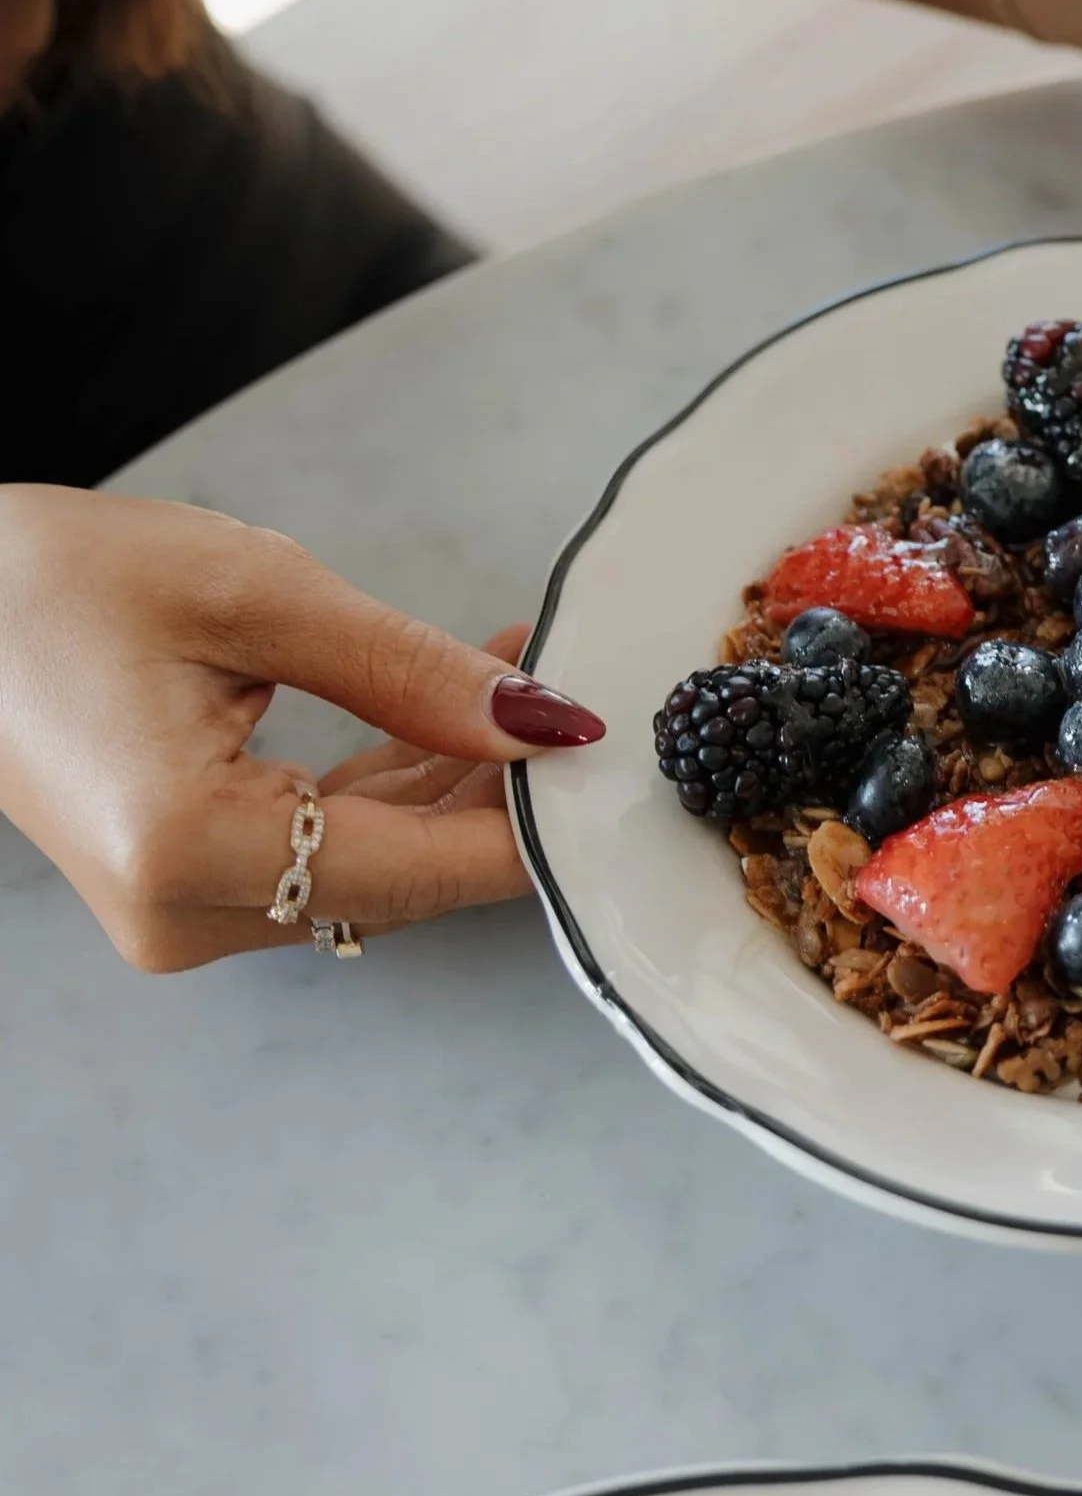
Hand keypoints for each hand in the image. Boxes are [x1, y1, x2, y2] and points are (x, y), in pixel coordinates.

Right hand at [0, 486, 603, 970]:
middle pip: (405, 878)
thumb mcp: (251, 594)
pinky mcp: (186, 887)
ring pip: (375, 866)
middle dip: (500, 793)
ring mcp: (181, 914)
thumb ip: (411, 672)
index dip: (529, 824)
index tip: (611, 769)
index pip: (418, 867)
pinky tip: (460, 714)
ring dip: (455, 781)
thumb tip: (542, 724)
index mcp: (183, 850)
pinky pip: (325, 850)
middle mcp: (182, 914)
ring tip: (526, 674)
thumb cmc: (43, 581)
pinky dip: (394, 787)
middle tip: (579, 699)